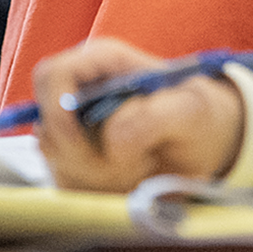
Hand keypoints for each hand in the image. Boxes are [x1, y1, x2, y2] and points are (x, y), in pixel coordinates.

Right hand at [32, 38, 246, 191]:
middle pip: (49, 127)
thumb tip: (112, 139)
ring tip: (143, 165)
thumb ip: (154, 118)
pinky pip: (67, 183)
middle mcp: (80, 90)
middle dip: (86, 156)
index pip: (52, 77)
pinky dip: (100, 191)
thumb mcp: (191, 110)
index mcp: (103, 60)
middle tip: (136, 161)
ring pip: (57, 161)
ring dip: (101, 176)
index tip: (87, 145)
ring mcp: (71, 126)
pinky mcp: (71, 160)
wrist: (203, 143)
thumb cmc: (197, 114)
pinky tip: (131, 179)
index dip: (60, 112)